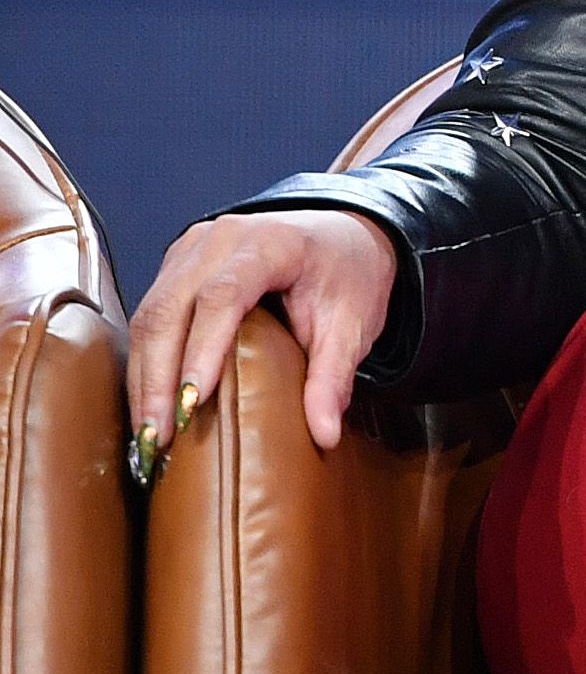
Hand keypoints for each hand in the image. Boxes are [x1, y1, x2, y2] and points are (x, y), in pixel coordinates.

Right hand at [127, 209, 398, 463]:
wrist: (340, 234)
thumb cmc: (346, 275)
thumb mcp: (353, 324)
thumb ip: (335, 377)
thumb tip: (324, 435)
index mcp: (270, 243)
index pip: (224, 295)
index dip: (204, 349)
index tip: (194, 402)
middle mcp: (221, 238)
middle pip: (171, 306)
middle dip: (158, 377)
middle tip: (157, 438)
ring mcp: (192, 249)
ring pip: (150, 314)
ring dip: (144, 377)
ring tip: (147, 434)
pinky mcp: (177, 266)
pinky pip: (149, 314)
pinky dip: (145, 363)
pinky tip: (149, 405)